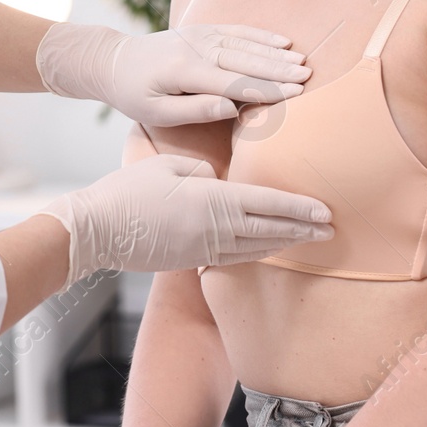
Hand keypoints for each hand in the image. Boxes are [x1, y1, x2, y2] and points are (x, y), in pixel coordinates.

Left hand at [35, 21, 311, 124]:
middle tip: (307, 76)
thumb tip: (231, 107)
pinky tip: (281, 42)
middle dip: (277, 68)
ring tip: (301, 61)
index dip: (264, 87)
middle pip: (243, 59)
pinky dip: (259, 35)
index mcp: (183, 71)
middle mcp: (194, 48)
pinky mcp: (200, 31)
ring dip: (274, 52)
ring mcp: (198, 36)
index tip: (293, 93)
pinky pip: (234, 31)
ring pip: (243, 43)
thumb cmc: (134, 95)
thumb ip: (194, 110)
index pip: (232, 80)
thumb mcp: (156, 112)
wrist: (114, 61)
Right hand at [36, 153, 332, 287]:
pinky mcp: (191, 260)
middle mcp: (213, 229)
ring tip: (306, 238)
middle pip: (268, 230)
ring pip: (254, 247)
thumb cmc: (126, 191)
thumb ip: (199, 170)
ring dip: (283, 243)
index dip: (298, 208)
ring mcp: (203, 249)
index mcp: (210, 199)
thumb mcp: (166, 166)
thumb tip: (217, 179)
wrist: (96, 231)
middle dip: (301, 230)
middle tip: (329, 229)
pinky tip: (266, 248)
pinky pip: (234, 257)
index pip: (265, 203)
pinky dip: (256, 252)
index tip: (324, 211)